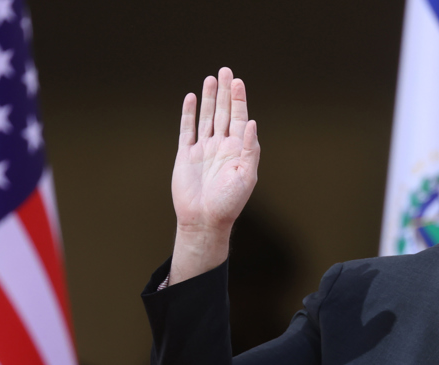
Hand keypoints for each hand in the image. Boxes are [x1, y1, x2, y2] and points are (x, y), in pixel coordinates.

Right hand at [169, 67, 259, 282]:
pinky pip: (187, 129)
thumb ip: (249, 149)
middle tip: (225, 71)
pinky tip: (192, 99)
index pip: (240, 119)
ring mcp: (204, 149)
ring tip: (210, 79)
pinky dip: (189, 113)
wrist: (204, 220)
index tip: (237, 82)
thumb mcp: (246, 176)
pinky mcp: (186, 154)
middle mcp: (221, 147)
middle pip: (224, 113)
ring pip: (207, 117)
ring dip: (209, 98)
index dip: (239, 100)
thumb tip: (252, 123)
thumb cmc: (228, 203)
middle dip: (225, 92)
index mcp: (238, 151)